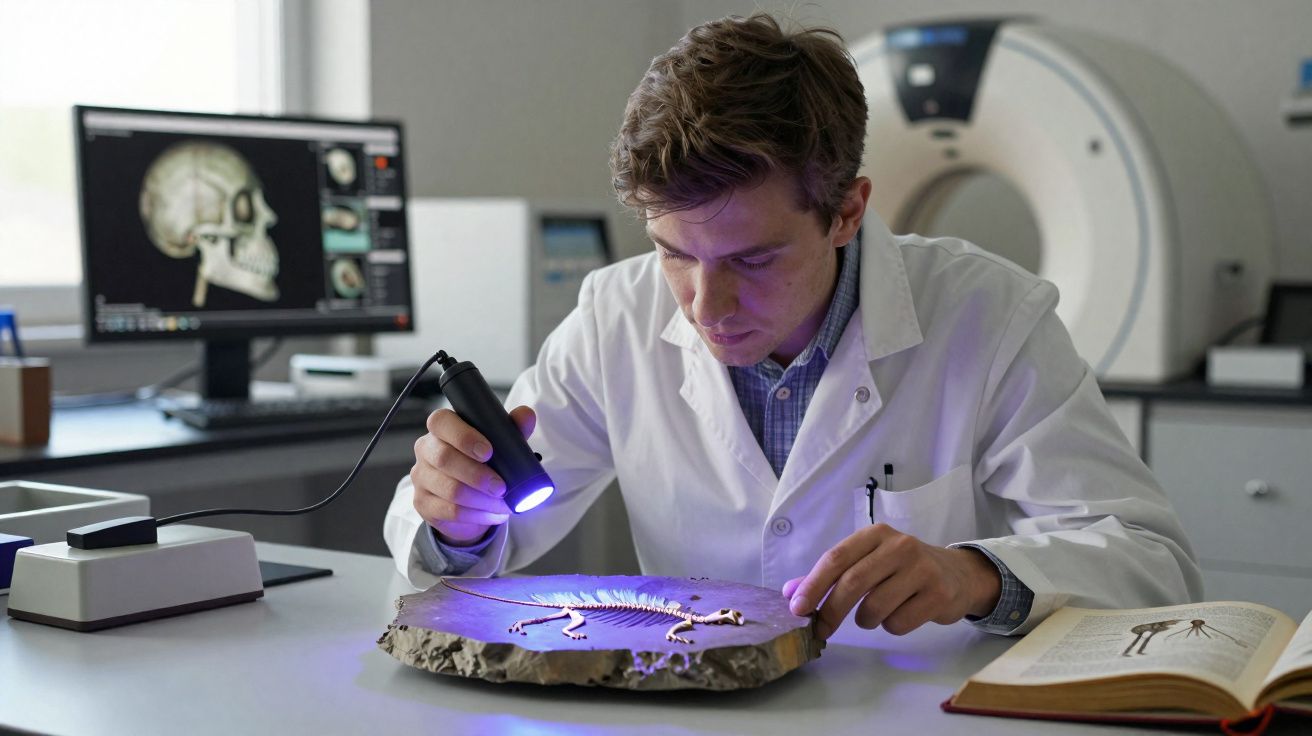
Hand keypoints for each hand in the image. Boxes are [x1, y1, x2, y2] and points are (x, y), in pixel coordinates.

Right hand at [410, 406, 536, 545]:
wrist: (467, 499)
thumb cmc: (482, 463)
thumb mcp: (499, 444)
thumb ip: (512, 428)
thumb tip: (526, 415)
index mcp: (442, 429)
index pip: (441, 422)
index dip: (464, 436)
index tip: (489, 452)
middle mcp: (426, 450)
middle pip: (444, 458)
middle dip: (477, 474)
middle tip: (501, 487)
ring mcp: (421, 478)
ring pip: (449, 489)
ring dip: (481, 499)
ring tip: (502, 503)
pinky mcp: (423, 503)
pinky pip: (450, 511)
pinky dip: (477, 515)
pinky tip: (492, 514)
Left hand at [782, 524, 1001, 638]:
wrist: (957, 574)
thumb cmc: (902, 568)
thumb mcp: (867, 562)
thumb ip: (830, 576)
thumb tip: (790, 592)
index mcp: (875, 534)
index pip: (836, 558)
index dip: (813, 585)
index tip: (796, 608)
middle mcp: (899, 546)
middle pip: (853, 583)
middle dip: (830, 611)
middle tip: (820, 630)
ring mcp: (921, 569)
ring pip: (874, 608)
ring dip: (865, 620)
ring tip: (874, 613)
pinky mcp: (938, 594)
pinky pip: (898, 623)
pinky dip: (891, 627)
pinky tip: (902, 614)